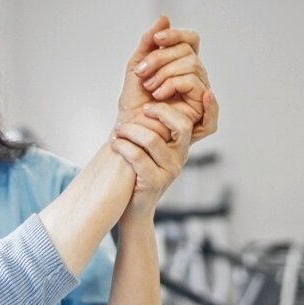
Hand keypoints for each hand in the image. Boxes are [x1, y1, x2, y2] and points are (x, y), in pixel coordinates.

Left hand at [111, 102, 194, 219]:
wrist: (131, 208)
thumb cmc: (135, 172)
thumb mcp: (145, 146)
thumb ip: (148, 125)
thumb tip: (138, 96)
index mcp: (180, 144)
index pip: (189, 119)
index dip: (175, 107)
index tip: (154, 101)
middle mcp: (180, 156)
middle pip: (181, 125)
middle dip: (159, 112)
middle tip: (140, 110)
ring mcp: (170, 170)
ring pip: (152, 139)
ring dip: (130, 130)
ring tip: (117, 130)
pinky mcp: (156, 181)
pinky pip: (137, 156)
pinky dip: (122, 146)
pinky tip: (114, 144)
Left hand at [119, 15, 217, 141]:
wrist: (129, 132)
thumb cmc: (133, 104)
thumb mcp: (137, 67)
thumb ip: (149, 42)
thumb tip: (164, 18)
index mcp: (181, 66)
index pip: (190, 41)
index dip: (176, 35)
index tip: (156, 40)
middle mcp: (194, 78)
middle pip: (189, 52)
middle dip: (161, 59)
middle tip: (142, 74)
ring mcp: (198, 93)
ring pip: (193, 66)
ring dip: (165, 75)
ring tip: (150, 90)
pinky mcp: (199, 110)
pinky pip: (197, 86)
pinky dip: (175, 85)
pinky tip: (160, 93)